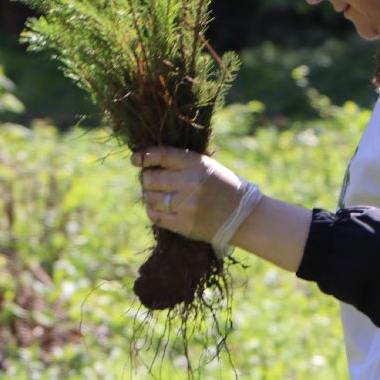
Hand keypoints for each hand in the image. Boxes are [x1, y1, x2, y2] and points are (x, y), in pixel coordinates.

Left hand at [132, 147, 252, 244]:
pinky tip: (156, 208)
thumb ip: (181, 163)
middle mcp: (190, 183)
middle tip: (149, 179)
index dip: (144, 156)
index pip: (161, 155)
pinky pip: (156, 216)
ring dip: (148, 195)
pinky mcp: (184, 224)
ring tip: (153, 194)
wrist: (244, 216)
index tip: (135, 160)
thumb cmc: (223, 187)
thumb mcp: (207, 167)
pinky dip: (152, 211)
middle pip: (151, 178)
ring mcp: (187, 205)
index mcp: (197, 164)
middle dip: (146, 178)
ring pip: (150, 197)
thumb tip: (147, 162)